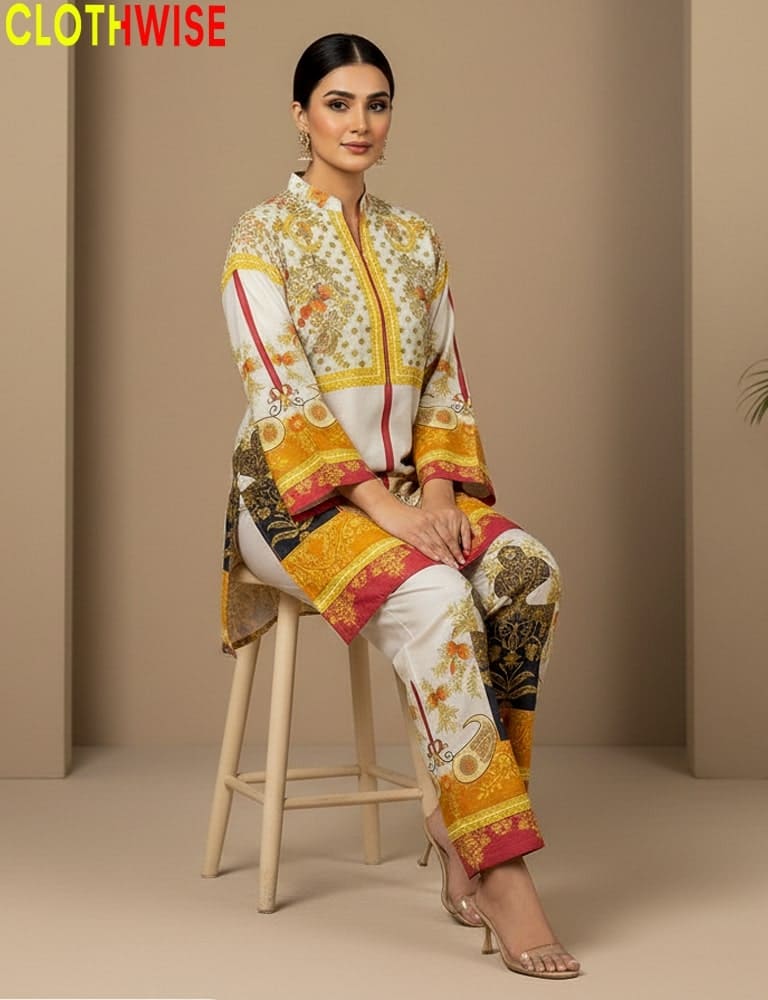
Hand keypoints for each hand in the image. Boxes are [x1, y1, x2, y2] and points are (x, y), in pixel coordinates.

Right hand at [337, 479, 469, 567]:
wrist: (386, 507)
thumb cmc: (401, 515)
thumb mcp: (419, 519)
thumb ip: (429, 528)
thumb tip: (438, 544)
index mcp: (433, 518)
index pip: (448, 535)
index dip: (456, 548)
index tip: (461, 558)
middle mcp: (429, 522)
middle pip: (445, 540)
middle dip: (453, 554)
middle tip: (460, 565)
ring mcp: (420, 527)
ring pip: (436, 544)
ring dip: (445, 556)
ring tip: (452, 566)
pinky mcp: (410, 532)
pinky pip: (423, 544)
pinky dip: (431, 552)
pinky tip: (437, 559)